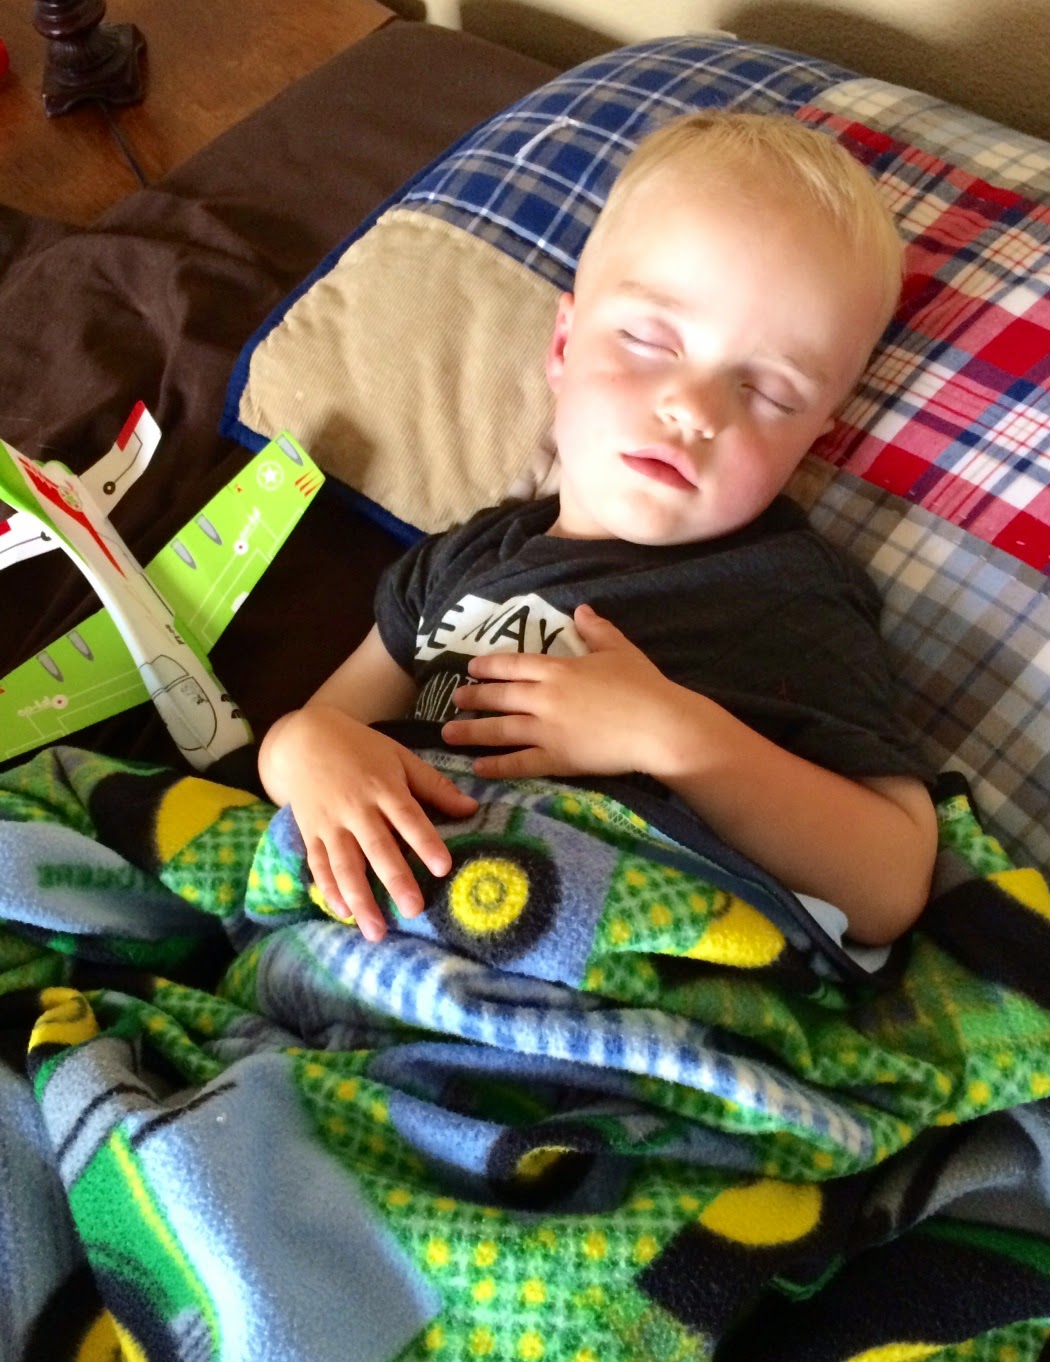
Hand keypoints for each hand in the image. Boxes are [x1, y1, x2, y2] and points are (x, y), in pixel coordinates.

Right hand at [270, 705, 476, 940]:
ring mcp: (330, 823)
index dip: (425, 842)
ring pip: (345, 864)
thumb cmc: (362, 749)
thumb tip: (471, 809)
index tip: (443, 867)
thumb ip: (434, 786)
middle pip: (377, 847)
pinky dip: (329, 889)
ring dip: (361, 898)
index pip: (407, 817)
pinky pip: (319, 865)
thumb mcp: (400, 757)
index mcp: (382, 786)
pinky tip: (343, 913)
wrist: (305, 739)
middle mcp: (356, 808)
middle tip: (414, 909)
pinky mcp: (310, 833)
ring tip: (377, 930)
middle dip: (395, 880)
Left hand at [441, 604, 677, 779]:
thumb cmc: (644, 685)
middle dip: (473, 698)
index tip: (471, 668)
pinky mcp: (557, 759)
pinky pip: (519, 763)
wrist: (659, 726)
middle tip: (454, 699)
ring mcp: (548, 730)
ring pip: (500, 730)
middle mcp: (545, 697)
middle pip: (499, 696)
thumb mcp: (619, 650)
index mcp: (559, 669)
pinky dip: (496, 765)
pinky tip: (477, 767)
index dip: (489, 666)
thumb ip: (596, 630)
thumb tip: (581, 609)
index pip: (513, 665)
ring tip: (448, 734)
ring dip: (471, 732)